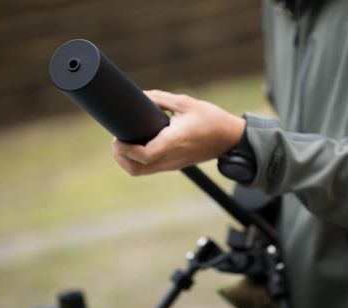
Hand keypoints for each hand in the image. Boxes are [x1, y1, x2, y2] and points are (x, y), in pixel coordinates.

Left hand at [112, 89, 246, 175]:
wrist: (230, 138)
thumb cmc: (211, 119)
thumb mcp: (185, 103)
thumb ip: (160, 99)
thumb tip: (140, 95)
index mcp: (173, 142)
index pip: (144, 155)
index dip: (126, 149)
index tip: (118, 137)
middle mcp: (171, 158)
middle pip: (137, 170)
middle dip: (121, 157)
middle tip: (117, 140)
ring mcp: (172, 165)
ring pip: (142, 172)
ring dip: (128, 160)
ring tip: (124, 143)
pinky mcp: (174, 166)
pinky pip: (150, 169)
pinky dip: (138, 161)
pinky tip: (138, 145)